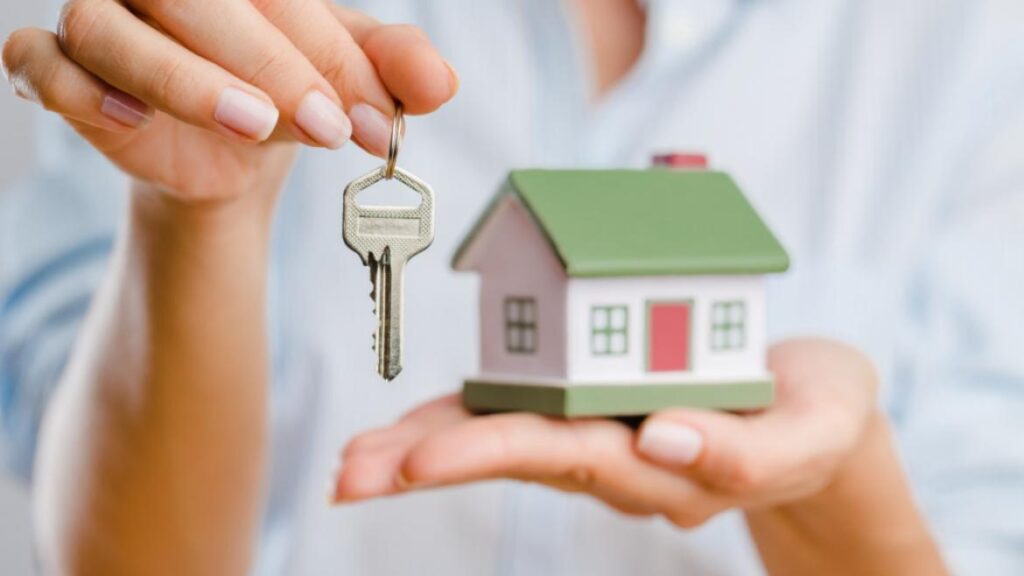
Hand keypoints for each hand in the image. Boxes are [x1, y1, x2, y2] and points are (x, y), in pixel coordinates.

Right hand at [1, 0, 456, 204]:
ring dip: (187, 81)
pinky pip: (42, 64)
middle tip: (331, 127)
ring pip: (113, 29)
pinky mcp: (57, 65)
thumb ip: (392, 71)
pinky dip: (79, 89)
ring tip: (256, 123)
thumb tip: (441, 83)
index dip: (329, 53)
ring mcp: (99, 13)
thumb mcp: (345, 81)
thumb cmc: (284, 91)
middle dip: (274, 67)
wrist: (232, 150)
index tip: (377, 119)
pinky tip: (130, 118)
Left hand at [334, 339, 878, 526]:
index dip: (493, 453)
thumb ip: (750, 453)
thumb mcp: (814, 431)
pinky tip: (411, 430)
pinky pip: (522, 413)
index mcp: (666, 461)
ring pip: (505, 441)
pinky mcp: (596, 409)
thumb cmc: (818, 416)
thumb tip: (666, 440)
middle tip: (350, 475)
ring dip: (426, 448)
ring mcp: (603, 437)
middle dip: (429, 463)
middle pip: (515, 457)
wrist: (816, 411)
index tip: (423, 464)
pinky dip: (464, 419)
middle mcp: (620, 457)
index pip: (570, 457)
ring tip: (351, 464)